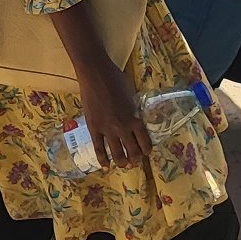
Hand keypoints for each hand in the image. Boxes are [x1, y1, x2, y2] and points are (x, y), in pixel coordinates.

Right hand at [76, 52, 151, 169]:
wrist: (95, 73)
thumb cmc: (115, 78)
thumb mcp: (131, 94)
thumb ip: (133, 109)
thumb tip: (134, 117)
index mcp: (134, 119)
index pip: (145, 143)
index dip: (146, 150)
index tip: (145, 152)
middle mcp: (123, 128)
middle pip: (133, 152)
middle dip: (135, 159)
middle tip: (134, 160)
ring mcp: (107, 129)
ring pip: (117, 154)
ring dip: (122, 162)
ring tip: (123, 164)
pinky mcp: (94, 128)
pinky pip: (98, 148)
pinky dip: (103, 160)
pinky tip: (106, 166)